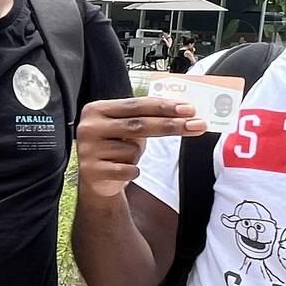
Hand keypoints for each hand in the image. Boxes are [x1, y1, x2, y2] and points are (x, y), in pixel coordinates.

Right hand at [74, 94, 206, 199]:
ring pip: (132, 150)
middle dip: (171, 125)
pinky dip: (132, 170)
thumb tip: (183, 113)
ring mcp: (88, 149)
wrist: (95, 180)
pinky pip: (127, 170)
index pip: (136, 105)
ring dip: (137, 155)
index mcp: (97, 110)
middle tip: (196, 125)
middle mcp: (89, 127)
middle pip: (138, 124)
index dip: (164, 107)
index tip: (189, 109)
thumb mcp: (126, 129)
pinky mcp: (92, 171)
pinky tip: (122, 170)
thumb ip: (146, 118)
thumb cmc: (115, 148)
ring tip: (124, 158)